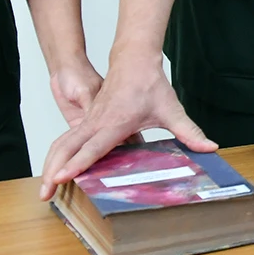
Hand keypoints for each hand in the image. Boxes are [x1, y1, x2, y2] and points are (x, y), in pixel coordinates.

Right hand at [37, 54, 214, 198]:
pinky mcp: (86, 121)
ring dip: (50, 164)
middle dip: (53, 171)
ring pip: (62, 144)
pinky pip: (65, 140)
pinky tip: (53, 172)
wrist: (134, 60)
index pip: (93, 147)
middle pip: (67, 148)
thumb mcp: (171, 110)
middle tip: (44, 194)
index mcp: (115, 122)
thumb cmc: (151, 84)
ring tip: (44, 190)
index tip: (63, 177)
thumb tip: (209, 147)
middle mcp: (97, 122)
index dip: (78, 163)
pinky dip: (56, 156)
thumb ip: (189, 132)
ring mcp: (88, 121)